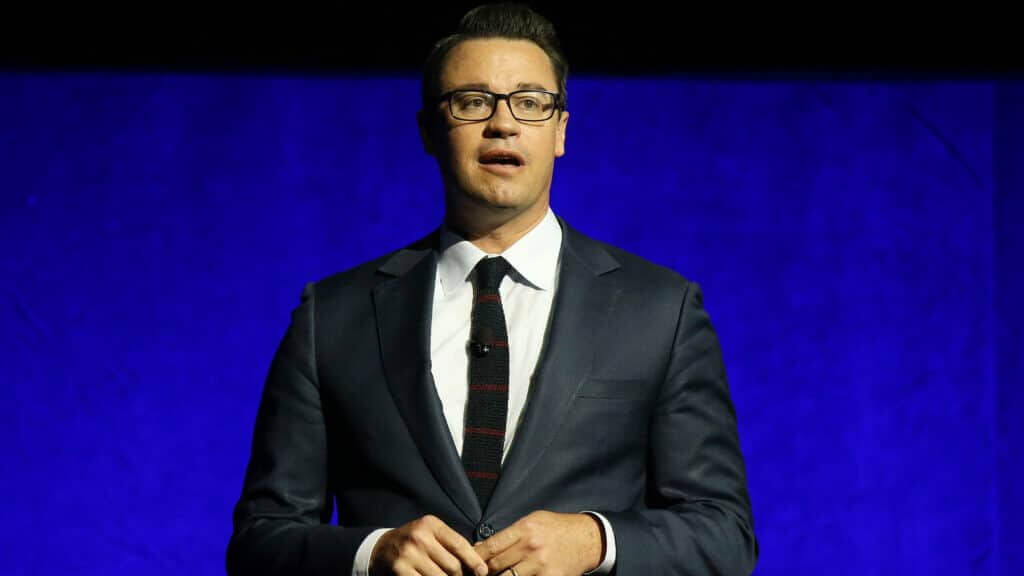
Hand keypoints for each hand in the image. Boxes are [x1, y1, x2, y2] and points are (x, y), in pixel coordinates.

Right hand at [370, 515, 488, 575]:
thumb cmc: (415, 542)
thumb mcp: (431, 533)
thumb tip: (479, 564)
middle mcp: (419, 537)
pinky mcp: (400, 570)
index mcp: (430, 525)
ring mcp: (408, 554)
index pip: (459, 544)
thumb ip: (451, 543)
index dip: (473, 561)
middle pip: (452, 565)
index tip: (483, 572)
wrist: (383, 548)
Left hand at [474, 511, 602, 575]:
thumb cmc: (556, 528)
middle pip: (496, 566)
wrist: (586, 539)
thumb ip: (510, 533)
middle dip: (483, 571)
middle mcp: (531, 548)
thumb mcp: (534, 520)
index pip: (492, 546)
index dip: (476, 556)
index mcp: (525, 530)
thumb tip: (483, 547)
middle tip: (474, 574)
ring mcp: (541, 566)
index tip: (468, 561)